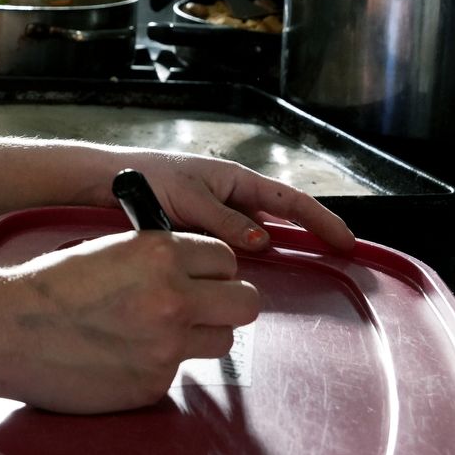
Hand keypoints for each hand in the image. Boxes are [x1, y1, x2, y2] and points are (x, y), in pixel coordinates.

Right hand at [0, 227, 259, 413]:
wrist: (11, 330)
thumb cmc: (51, 286)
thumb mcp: (110, 248)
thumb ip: (157, 258)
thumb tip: (190, 269)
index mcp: (161, 254)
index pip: (226, 258)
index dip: (213, 268)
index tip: (203, 276)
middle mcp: (174, 298)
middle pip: (245, 303)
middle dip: (227, 302)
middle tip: (205, 305)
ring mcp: (168, 345)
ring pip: (222, 340)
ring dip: (201, 335)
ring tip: (163, 332)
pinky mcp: (155, 383)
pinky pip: (179, 371)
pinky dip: (159, 364)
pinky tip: (126, 355)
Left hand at [117, 152, 355, 253]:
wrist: (110, 181)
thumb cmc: (149, 178)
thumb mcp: (191, 200)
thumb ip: (226, 222)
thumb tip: (262, 242)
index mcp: (236, 180)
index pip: (290, 200)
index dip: (320, 220)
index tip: (344, 240)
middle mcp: (232, 195)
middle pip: (278, 218)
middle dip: (305, 236)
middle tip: (333, 259)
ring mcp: (219, 212)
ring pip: (254, 236)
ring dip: (270, 252)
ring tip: (294, 272)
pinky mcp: (203, 228)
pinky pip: (232, 245)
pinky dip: (242, 259)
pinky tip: (244, 276)